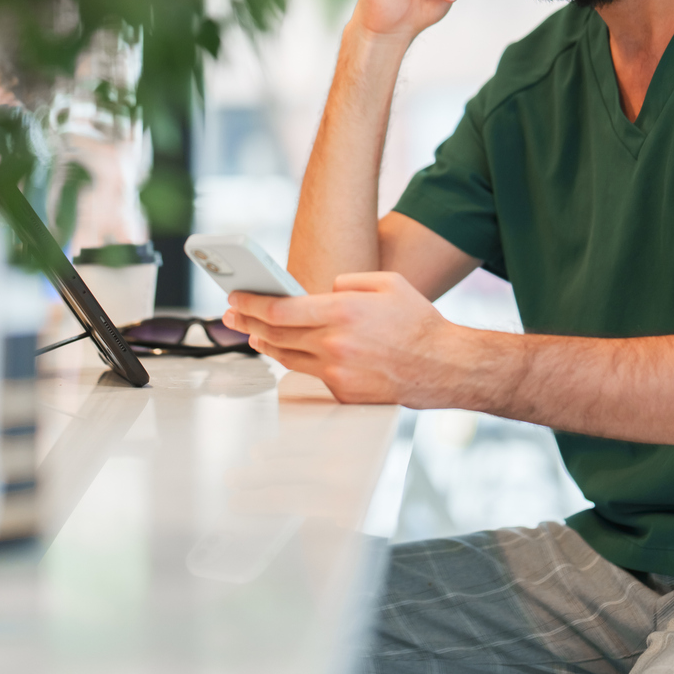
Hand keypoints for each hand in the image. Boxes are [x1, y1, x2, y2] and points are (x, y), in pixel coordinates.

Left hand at [225, 271, 490, 406]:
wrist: (444, 366)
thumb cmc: (417, 322)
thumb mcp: (387, 283)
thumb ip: (348, 282)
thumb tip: (320, 291)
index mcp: (343, 311)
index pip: (280, 309)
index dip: (251, 303)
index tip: (235, 298)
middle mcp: (335, 343)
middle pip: (275, 334)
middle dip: (247, 322)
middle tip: (230, 316)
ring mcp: (337, 372)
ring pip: (286, 357)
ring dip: (264, 344)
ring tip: (252, 333)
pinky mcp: (342, 392)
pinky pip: (309, 373)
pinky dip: (295, 360)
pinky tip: (287, 351)